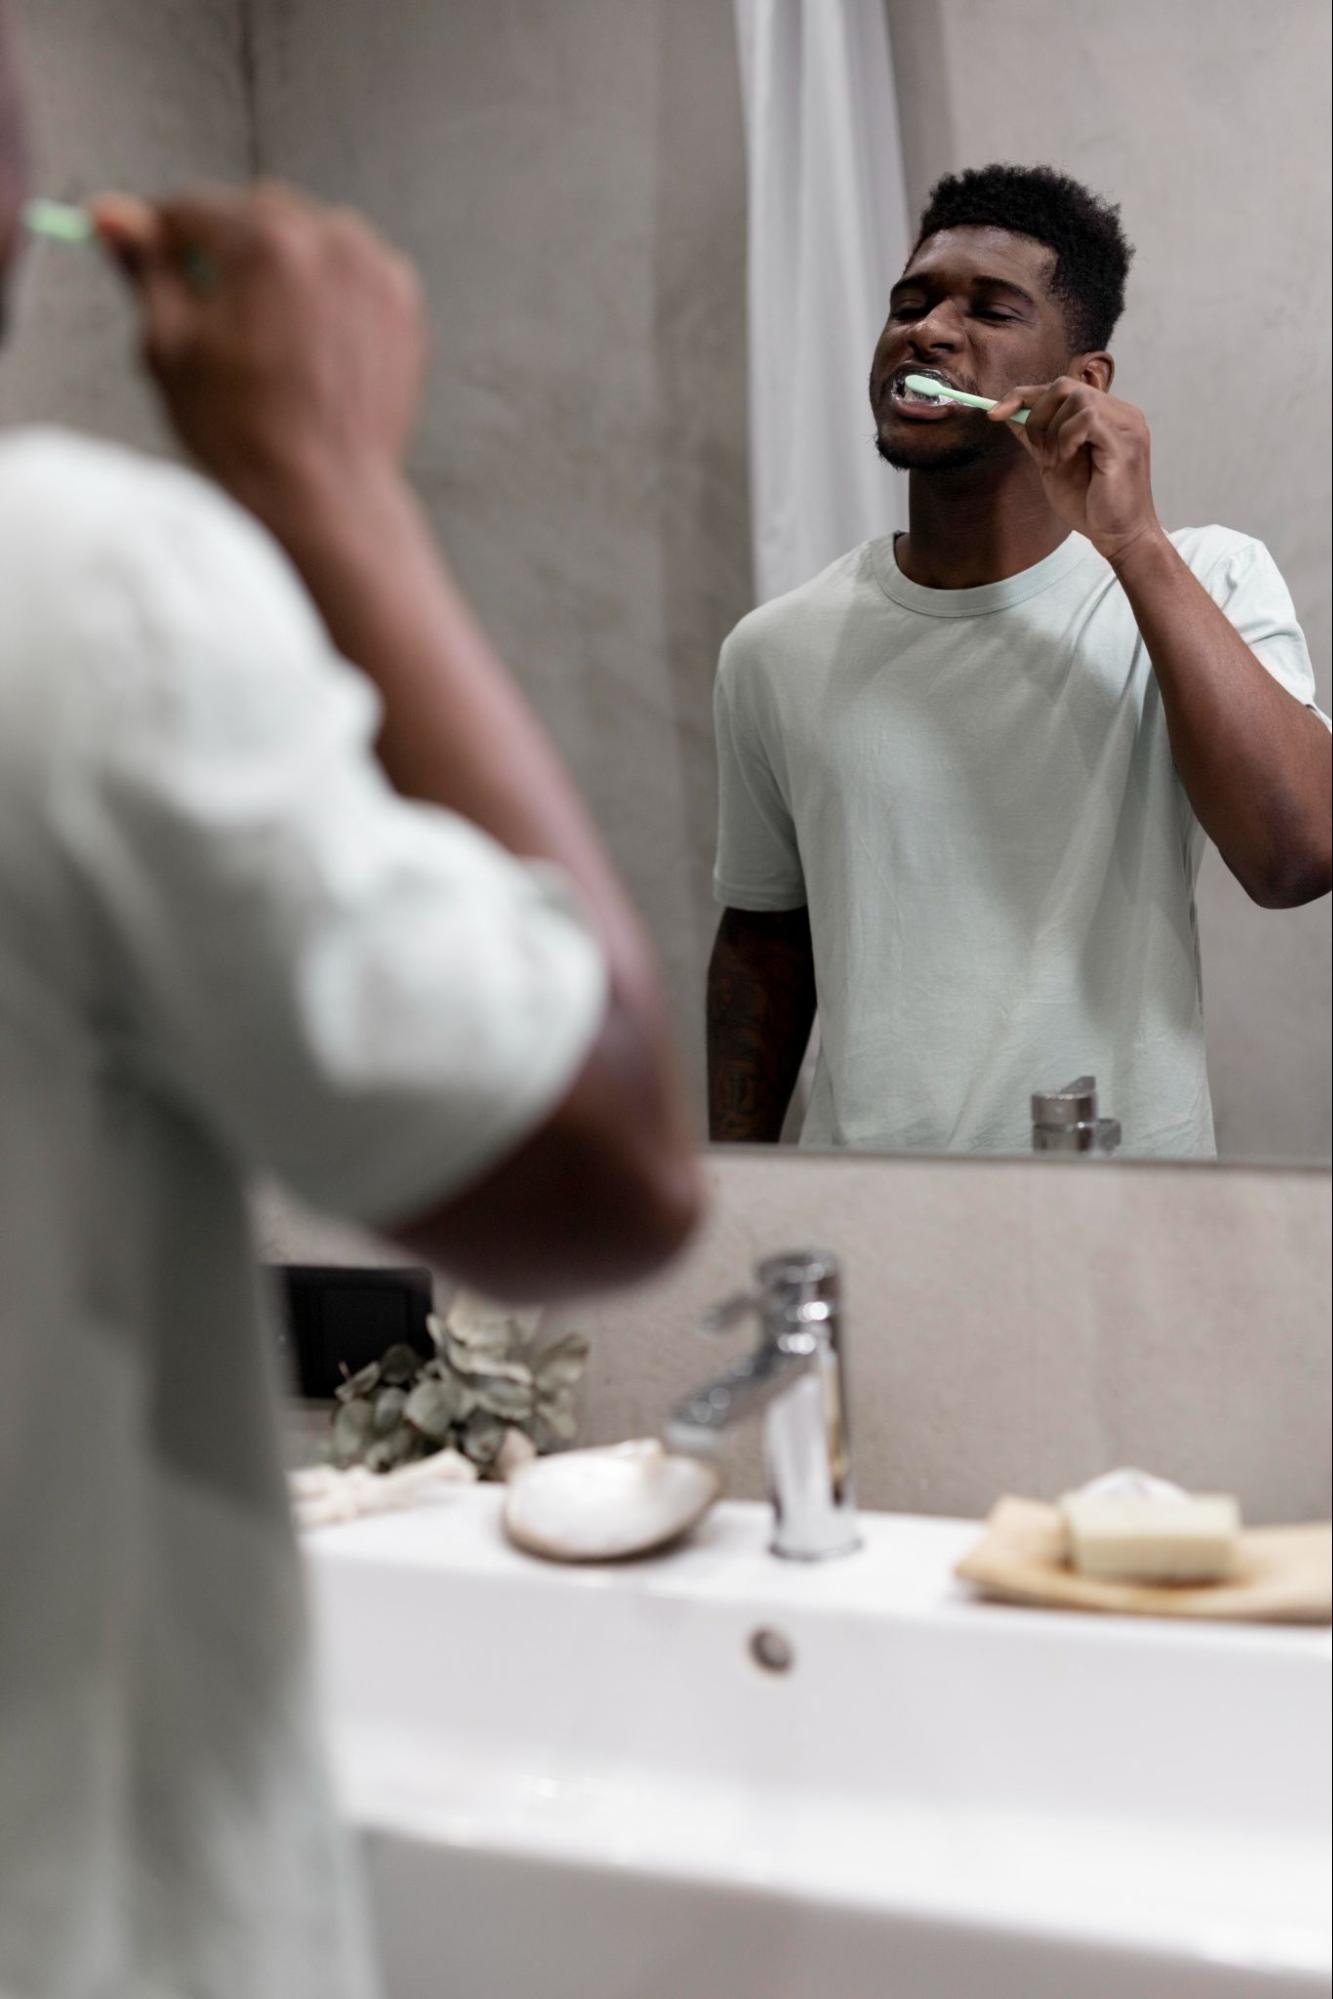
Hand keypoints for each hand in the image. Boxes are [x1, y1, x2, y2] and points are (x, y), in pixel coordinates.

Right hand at [91, 183, 426, 522]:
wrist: (324, 497)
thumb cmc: (241, 435)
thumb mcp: (170, 347)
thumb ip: (145, 269)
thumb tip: (112, 216)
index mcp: (264, 242)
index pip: (193, 209)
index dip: (164, 236)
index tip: (155, 257)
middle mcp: (328, 240)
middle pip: (254, 213)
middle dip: (228, 249)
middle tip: (214, 312)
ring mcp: (373, 270)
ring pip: (308, 237)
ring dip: (281, 266)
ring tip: (266, 335)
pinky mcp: (401, 302)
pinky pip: (350, 272)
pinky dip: (327, 292)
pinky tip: (308, 345)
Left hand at [987, 377, 1163, 565]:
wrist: (1118, 537)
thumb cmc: (1091, 505)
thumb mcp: (1053, 465)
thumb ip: (1036, 438)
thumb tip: (1007, 415)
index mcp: (1106, 415)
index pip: (1061, 388)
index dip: (1024, 395)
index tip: (994, 413)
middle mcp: (1120, 413)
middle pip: (1064, 386)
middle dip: (1036, 416)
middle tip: (1039, 452)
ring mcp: (1126, 424)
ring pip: (1076, 398)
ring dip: (1054, 431)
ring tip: (1057, 461)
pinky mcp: (1124, 441)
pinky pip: (1087, 418)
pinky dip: (1067, 437)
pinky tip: (1068, 460)